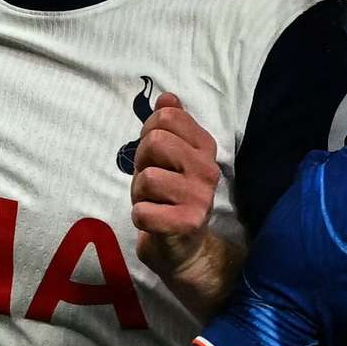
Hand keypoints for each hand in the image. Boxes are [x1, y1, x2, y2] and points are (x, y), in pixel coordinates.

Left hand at [130, 93, 229, 306]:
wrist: (183, 247)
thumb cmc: (170, 197)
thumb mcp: (168, 156)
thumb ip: (170, 125)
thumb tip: (167, 97)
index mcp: (204, 147)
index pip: (166, 118)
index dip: (147, 134)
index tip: (154, 156)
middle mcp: (207, 169)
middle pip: (155, 142)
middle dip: (141, 164)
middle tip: (152, 183)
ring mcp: (200, 197)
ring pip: (147, 178)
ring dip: (139, 194)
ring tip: (153, 203)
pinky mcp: (188, 223)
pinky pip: (143, 212)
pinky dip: (140, 217)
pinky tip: (154, 221)